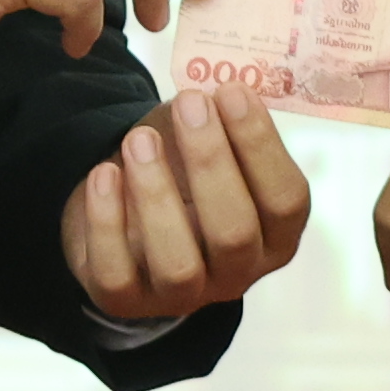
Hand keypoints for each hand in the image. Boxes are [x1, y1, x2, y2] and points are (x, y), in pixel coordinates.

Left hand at [62, 88, 312, 322]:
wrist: (125, 214)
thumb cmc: (181, 170)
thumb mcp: (211, 141)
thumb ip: (220, 119)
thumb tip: (215, 88)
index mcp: (274, 235)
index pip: (286, 201)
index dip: (261, 146)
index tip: (232, 91)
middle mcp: (237, 273)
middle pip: (234, 232)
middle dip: (210, 163)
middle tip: (189, 104)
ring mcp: (182, 296)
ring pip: (177, 263)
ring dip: (157, 195)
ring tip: (139, 139)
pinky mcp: (126, 302)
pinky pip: (116, 275)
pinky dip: (107, 222)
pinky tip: (103, 173)